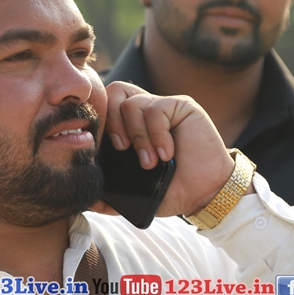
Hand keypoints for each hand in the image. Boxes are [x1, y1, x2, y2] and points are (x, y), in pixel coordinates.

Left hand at [96, 81, 236, 217]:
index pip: (105, 106)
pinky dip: (157, 135)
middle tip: (122, 149)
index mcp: (130, 126)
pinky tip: (167, 154)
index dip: (99, 124)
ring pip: (132, 103)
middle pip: (113, 91)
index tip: (103, 151)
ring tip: (150, 161)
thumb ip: (112, 198)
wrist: (204, 193)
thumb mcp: (135, 194)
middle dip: (111, 122)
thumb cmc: (172, 189)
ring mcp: (163, 107)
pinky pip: (156, 109)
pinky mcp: (181, 106)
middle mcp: (145, 112)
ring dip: (138, 136)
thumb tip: (89, 202)